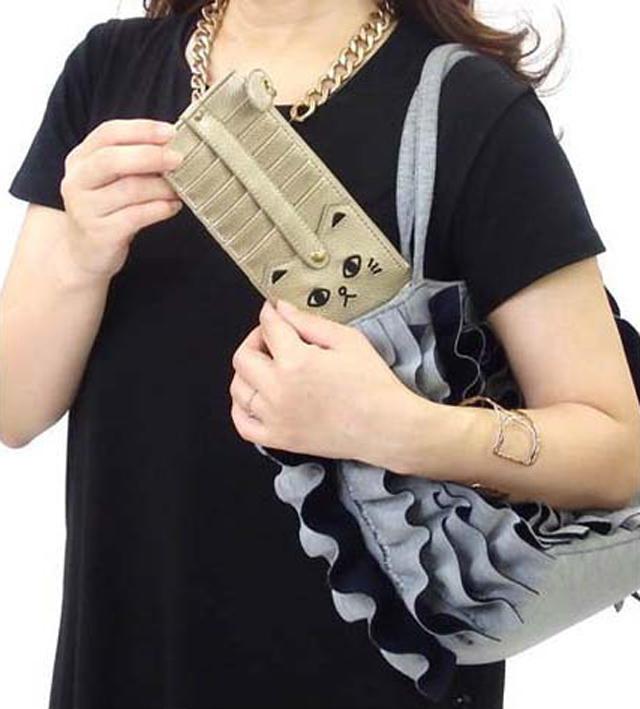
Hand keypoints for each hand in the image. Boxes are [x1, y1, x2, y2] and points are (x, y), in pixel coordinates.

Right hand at [59, 118, 184, 283]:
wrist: (84, 254)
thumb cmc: (107, 210)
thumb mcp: (111, 181)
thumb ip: (133, 162)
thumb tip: (173, 147)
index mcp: (80, 159)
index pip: (108, 133)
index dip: (141, 130)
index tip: (170, 132)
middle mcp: (77, 181)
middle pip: (112, 159)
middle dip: (150, 156)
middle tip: (179, 158)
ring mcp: (85, 208)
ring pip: (128, 189)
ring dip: (160, 187)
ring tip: (179, 189)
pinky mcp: (99, 234)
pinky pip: (135, 216)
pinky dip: (159, 209)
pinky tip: (173, 207)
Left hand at [229, 298, 417, 463]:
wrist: (387, 427)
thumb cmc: (373, 383)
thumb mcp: (347, 340)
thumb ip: (309, 322)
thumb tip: (280, 309)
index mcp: (296, 361)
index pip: (268, 327)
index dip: (270, 313)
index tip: (274, 311)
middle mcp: (278, 390)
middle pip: (243, 357)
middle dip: (255, 340)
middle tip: (273, 338)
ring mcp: (275, 417)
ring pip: (238, 388)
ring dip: (247, 372)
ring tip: (267, 367)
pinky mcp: (279, 439)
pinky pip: (242, 424)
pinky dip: (241, 408)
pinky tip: (255, 397)